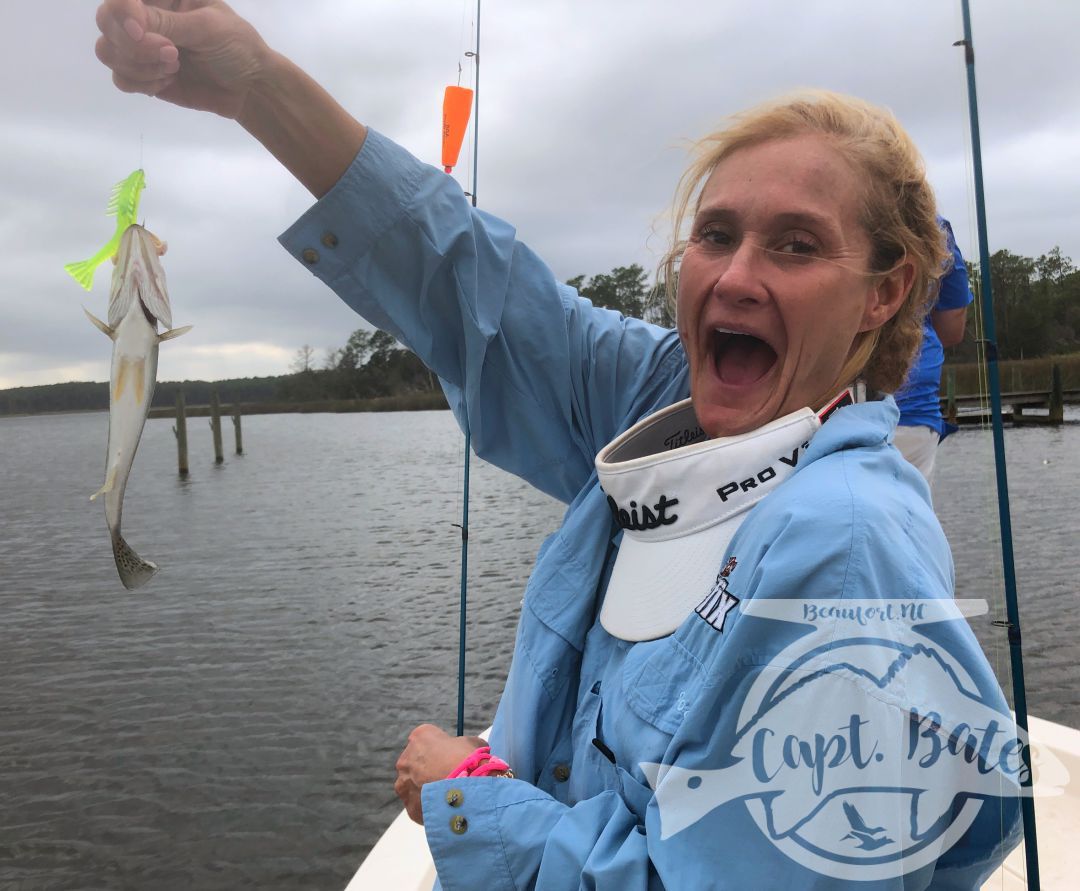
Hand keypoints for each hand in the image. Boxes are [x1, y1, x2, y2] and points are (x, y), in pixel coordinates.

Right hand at [95, 0, 270, 119]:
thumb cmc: (237, 47)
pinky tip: (168, 82)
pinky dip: (140, 83)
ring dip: (138, 65)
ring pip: (107, 51)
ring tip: (174, 68)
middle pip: (106, 21)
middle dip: (133, 44)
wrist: (250, 88)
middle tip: (172, 55)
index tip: (140, 30)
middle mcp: (145, 17)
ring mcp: (141, 48)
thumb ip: (169, 23)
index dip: (122, 11)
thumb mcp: (208, 27)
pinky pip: (120, 79)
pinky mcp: (144, 76)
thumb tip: (132, 22)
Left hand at [394, 725, 486, 824]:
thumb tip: (474, 749)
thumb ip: (467, 744)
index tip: (451, 758)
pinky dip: (430, 807)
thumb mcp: (474, 743)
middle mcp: (406, 758)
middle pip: (416, 762)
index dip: (441, 749)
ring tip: (448, 795)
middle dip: (430, 769)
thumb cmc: (469, 762)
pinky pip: (419, 805)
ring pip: (414, 785)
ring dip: (427, 788)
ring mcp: (404, 784)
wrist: (465, 793)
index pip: (427, 740)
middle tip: (449, 777)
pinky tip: (446, 807)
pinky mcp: (409, 805)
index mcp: (420, 737)